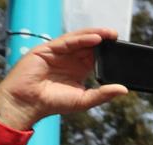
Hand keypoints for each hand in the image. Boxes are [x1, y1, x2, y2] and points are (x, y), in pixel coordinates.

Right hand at [0, 28, 127, 130]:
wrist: (28, 103)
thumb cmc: (53, 103)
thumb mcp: (84, 100)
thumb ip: (103, 94)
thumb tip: (124, 90)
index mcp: (78, 69)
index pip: (95, 56)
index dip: (107, 52)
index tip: (121, 49)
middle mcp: (69, 59)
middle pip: (88, 45)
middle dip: (103, 40)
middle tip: (118, 36)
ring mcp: (58, 53)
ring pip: (79, 40)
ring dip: (94, 35)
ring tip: (110, 34)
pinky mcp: (47, 49)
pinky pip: (67, 41)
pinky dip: (81, 39)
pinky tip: (95, 38)